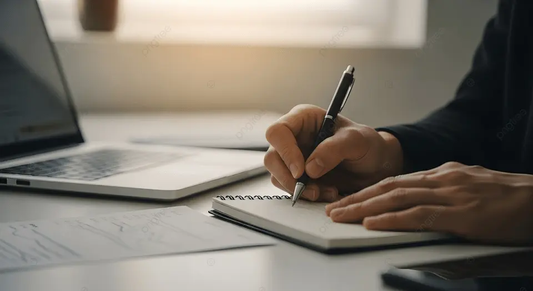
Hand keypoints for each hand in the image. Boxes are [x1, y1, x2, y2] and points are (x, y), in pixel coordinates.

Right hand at [264, 104, 403, 201]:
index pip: (278, 131)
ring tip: (327, 191)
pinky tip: (326, 192)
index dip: (285, 151)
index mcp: (303, 118)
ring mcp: (293, 157)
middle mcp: (293, 137)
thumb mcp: (357, 140)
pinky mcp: (296, 176)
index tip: (301, 171)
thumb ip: (334, 149)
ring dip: (300, 189)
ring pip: (277, 175)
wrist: (375, 166)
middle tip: (313, 189)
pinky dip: (306, 195)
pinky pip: (289, 188)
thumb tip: (310, 167)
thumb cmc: (367, 145)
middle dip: (290, 178)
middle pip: (272, 157)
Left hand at [325, 162, 532, 244]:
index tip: (345, 200)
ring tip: (341, 216)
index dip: (366, 191)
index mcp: (440, 174)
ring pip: (397, 198)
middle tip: (332, 209)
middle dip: (356, 199)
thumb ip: (440, 194)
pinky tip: (373, 223)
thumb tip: (416, 203)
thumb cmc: (505, 197)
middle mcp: (440, 179)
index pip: (394, 181)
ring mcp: (450, 194)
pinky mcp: (462, 214)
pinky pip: (419, 215)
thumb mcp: (468, 188)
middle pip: (388, 187)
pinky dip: (392, 219)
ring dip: (364, 208)